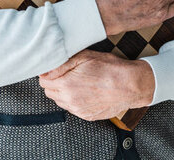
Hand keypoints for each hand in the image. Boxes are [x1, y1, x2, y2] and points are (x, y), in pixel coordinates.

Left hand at [38, 49, 154, 120]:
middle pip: (49, 92)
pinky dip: (73, 99)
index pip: (43, 81)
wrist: (130, 85)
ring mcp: (78, 110)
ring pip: (60, 101)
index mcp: (66, 84)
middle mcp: (70, 100)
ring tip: (76, 80)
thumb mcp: (84, 57)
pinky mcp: (87, 116)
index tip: (55, 68)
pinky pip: (72, 108)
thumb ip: (61, 64)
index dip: (48, 72)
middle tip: (65, 72)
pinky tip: (84, 90)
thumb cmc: (109, 67)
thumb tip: (44, 71)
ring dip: (62, 91)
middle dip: (53, 82)